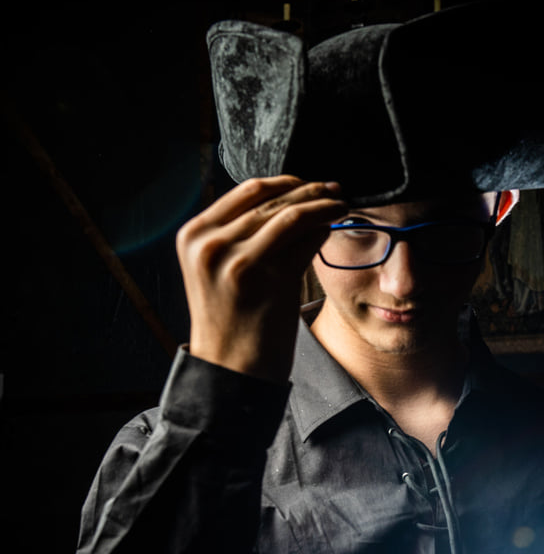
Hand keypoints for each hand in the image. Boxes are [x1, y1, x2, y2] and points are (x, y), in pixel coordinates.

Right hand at [176, 176, 346, 382]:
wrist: (231, 372)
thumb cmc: (232, 322)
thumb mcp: (220, 270)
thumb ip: (241, 235)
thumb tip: (288, 198)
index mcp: (193, 236)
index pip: (246, 191)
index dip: (284, 182)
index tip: (308, 182)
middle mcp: (210, 244)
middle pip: (270, 199)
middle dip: (309, 189)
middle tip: (334, 188)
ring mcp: (236, 261)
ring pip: (290, 215)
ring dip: (322, 205)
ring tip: (341, 203)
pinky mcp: (266, 279)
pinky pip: (304, 241)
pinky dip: (323, 229)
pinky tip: (334, 226)